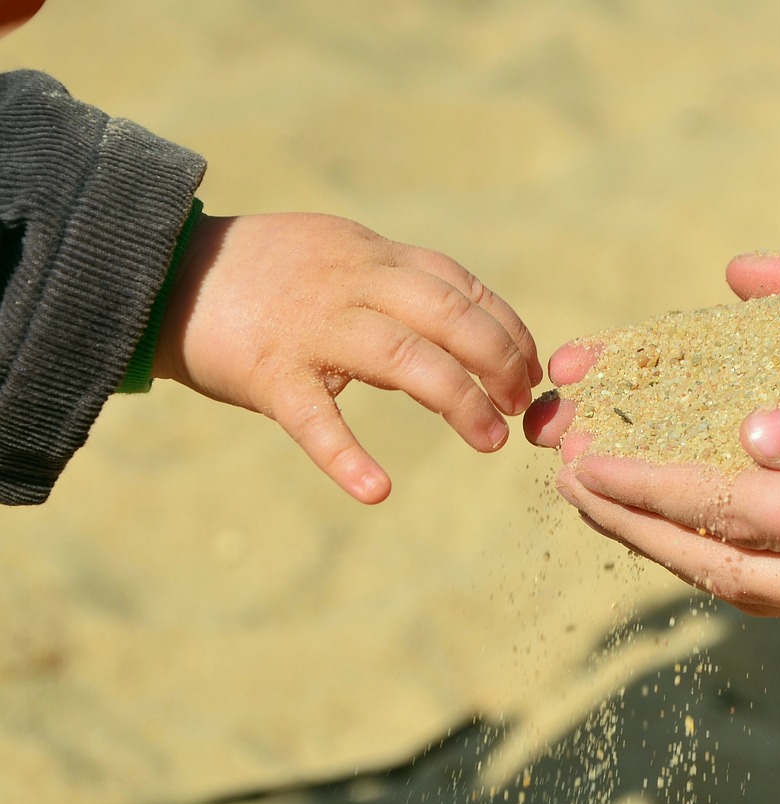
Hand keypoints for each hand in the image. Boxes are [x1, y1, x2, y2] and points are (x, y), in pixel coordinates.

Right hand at [155, 212, 540, 503]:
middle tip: (519, 407)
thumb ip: (395, 284)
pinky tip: (377, 490)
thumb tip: (460, 326)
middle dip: (498, 361)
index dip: (506, 327)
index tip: (531, 366)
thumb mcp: (339, 253)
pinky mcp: (269, 372)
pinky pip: (315, 419)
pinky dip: (348, 457)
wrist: (166, 273)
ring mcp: (312, 326)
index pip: (461, 286)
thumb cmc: (266, 273)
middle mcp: (352, 282)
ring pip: (406, 359)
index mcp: (372, 255)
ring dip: (459, 401)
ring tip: (489, 439)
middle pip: (449, 316)